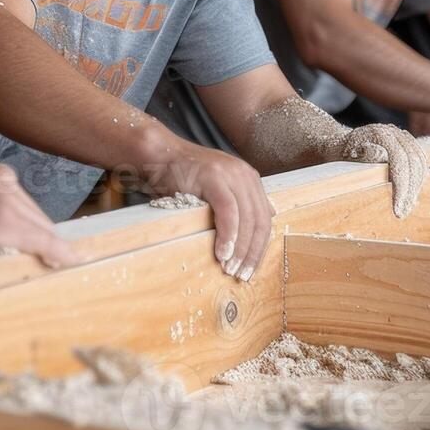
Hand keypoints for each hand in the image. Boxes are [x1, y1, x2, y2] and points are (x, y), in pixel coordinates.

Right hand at [145, 140, 271, 281]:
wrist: (160, 155)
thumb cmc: (185, 175)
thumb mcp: (220, 186)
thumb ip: (241, 201)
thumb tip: (268, 217)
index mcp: (249, 179)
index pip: (264, 218)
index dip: (260, 247)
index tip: (250, 269)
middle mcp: (245, 175)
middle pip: (259, 221)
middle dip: (252, 252)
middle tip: (241, 274)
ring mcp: (231, 174)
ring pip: (246, 218)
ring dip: (240, 249)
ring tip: (230, 268)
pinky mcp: (214, 178)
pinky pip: (228, 211)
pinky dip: (228, 235)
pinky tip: (223, 252)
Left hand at [338, 123, 428, 217]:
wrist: (338, 144)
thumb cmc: (337, 153)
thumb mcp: (343, 155)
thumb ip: (361, 156)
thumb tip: (380, 155)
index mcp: (379, 134)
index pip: (400, 160)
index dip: (401, 186)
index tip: (397, 208)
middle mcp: (394, 133)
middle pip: (413, 162)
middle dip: (410, 191)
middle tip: (401, 213)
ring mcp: (401, 137)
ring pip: (419, 163)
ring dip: (415, 188)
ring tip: (405, 208)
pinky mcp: (406, 144)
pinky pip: (419, 162)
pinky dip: (417, 180)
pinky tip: (409, 197)